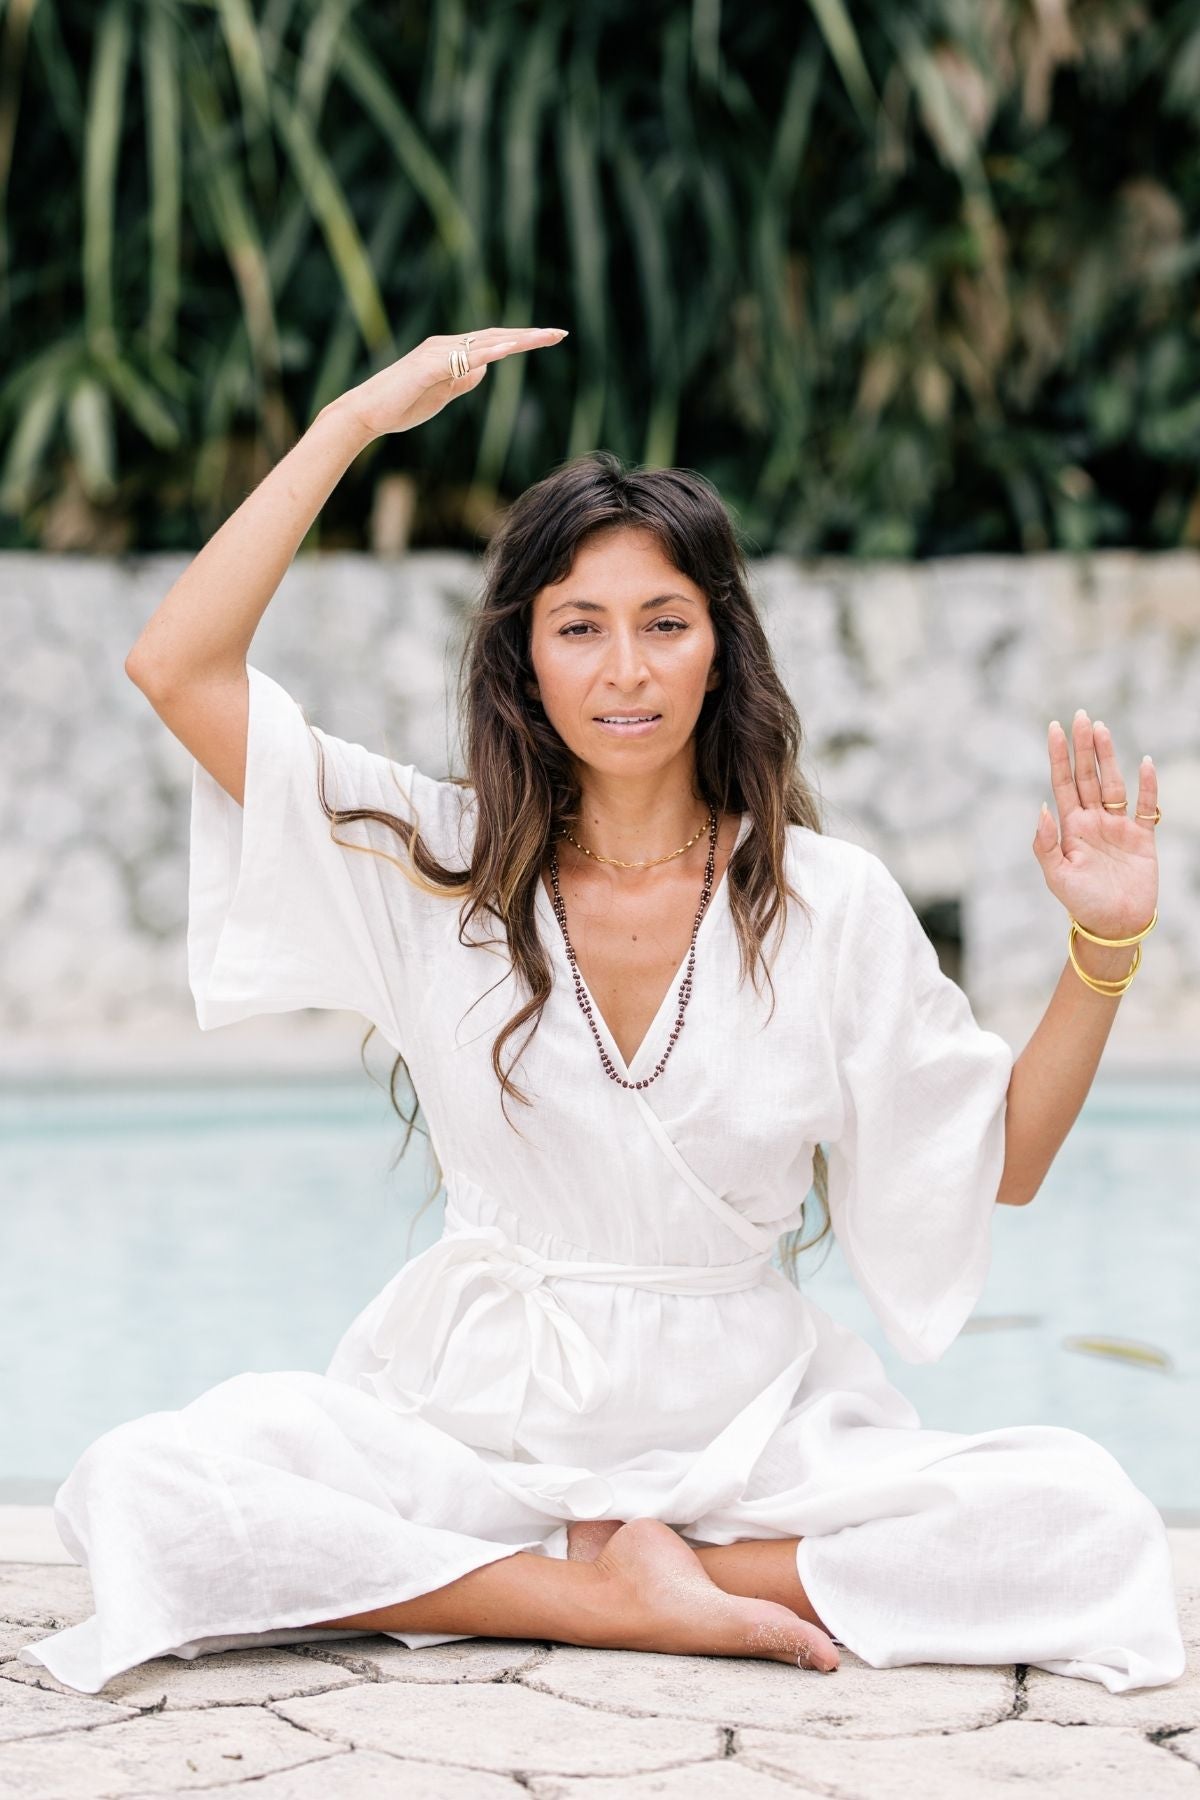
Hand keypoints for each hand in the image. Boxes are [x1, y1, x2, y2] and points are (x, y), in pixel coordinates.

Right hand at [337, 326, 567, 438]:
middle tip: (560, 333)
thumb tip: (484, 369)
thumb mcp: (442, 395)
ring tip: (546, 337)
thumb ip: (462, 380)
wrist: (365, 414)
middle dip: (529, 335)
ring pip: (485, 342)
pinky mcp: (428, 367)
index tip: (549, 338)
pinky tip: (512, 349)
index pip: (492, 343)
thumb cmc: (400, 406)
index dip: (521, 340)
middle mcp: (445, 346)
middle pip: (495, 336)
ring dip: (517, 338)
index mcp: (449, 353)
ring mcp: (436, 354)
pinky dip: (490, 351)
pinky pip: (465, 357)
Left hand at [1032, 709, 1158, 938]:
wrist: (1114, 926)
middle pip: (1087, 775)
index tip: (1054, 728)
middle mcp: (1093, 821)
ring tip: (1101, 729)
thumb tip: (1042, 808)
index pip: (1062, 783)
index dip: (1059, 756)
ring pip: (1112, 783)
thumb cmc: (1081, 904)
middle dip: (1083, 746)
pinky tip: (1144, 763)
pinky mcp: (1142, 837)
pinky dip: (1147, 785)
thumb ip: (1045, 844)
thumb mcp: (1056, 876)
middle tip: (1080, 715)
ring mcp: (1118, 827)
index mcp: (1070, 828)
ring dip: (1108, 757)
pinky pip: (1146, 805)